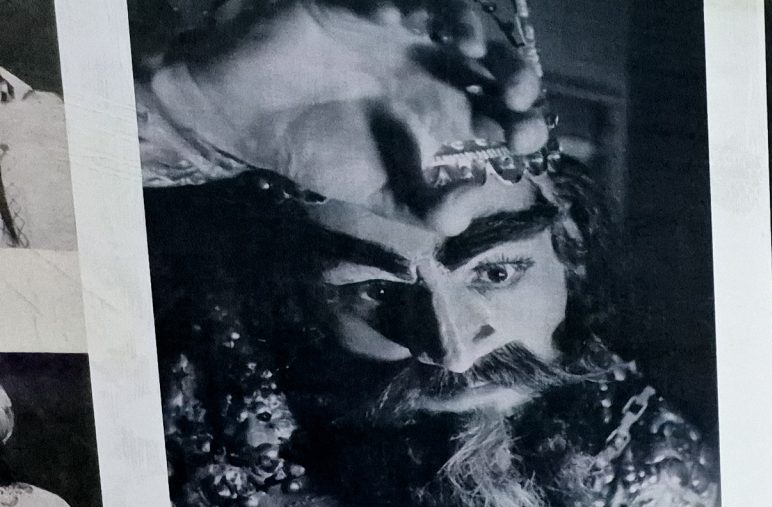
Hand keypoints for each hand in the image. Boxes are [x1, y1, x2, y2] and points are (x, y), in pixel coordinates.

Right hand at [156, 0, 548, 227]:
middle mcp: (425, 69)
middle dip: (513, 73)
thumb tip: (474, 199)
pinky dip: (395, 7)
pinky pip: (382, 1)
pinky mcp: (348, 12)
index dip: (521, 121)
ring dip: (467, 28)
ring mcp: (390, 38)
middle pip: (489, 61)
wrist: (239, 120)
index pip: (498, 109)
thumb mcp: (378, 196)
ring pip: (448, 19)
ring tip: (468, 50)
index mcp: (439, 110)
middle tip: (516, 94)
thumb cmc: (311, 151)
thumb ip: (428, 209)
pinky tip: (397, 23)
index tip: (522, 140)